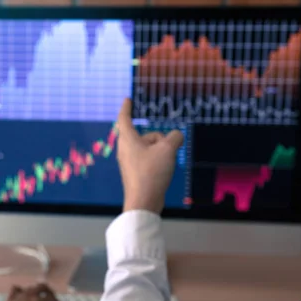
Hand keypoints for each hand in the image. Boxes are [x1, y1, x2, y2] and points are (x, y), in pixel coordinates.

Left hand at [0, 284, 73, 300]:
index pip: (53, 300)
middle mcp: (29, 294)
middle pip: (43, 287)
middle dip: (50, 292)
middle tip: (53, 299)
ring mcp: (19, 294)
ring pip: (31, 287)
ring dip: (38, 291)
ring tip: (41, 297)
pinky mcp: (11, 297)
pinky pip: (17, 289)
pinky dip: (22, 290)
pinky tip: (23, 294)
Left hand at [117, 98, 183, 213]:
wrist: (144, 201)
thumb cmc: (151, 173)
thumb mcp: (168, 149)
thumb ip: (175, 137)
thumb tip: (176, 137)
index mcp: (127, 139)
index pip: (124, 118)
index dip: (126, 107)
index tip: (127, 99)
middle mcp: (125, 149)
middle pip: (146, 135)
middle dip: (160, 140)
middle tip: (167, 151)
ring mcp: (130, 162)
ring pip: (150, 148)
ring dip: (162, 152)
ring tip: (165, 165)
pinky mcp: (136, 172)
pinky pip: (150, 160)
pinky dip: (159, 162)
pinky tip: (163, 173)